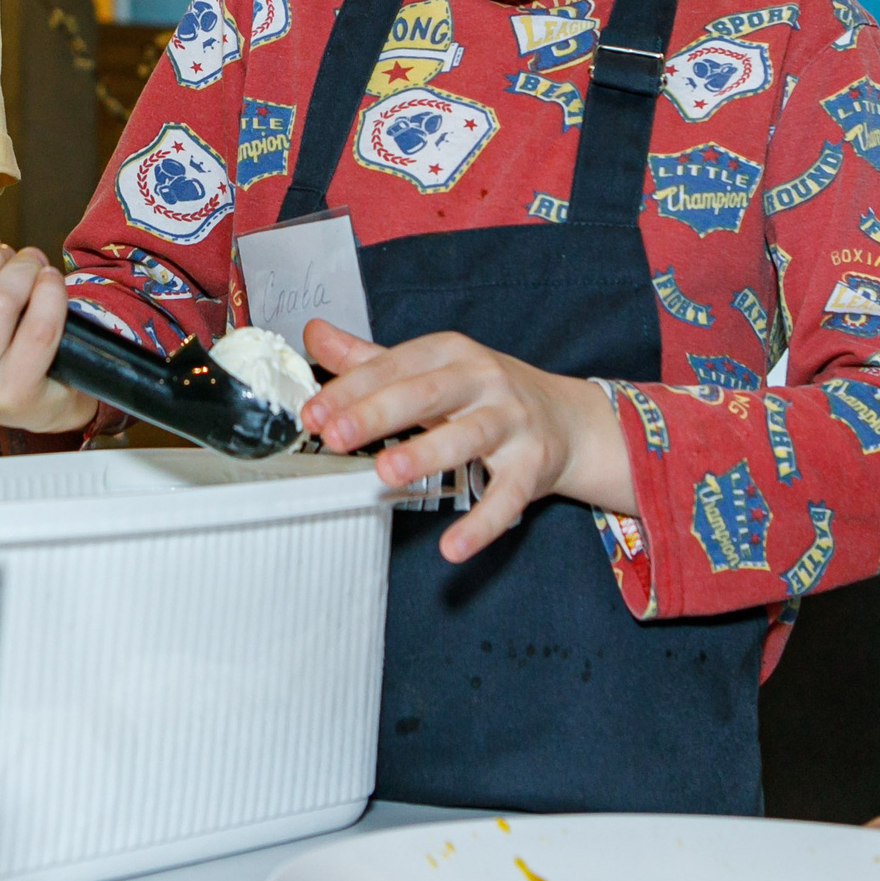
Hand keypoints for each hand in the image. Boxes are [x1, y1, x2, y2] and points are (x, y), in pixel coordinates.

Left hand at [301, 321, 634, 562]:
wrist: (567, 419)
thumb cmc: (483, 393)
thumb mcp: (429, 369)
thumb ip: (369, 359)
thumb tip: (313, 334)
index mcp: (449, 353)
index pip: (393, 366)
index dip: (350, 389)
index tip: (313, 414)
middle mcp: (483, 380)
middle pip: (427, 394)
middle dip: (379, 412)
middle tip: (336, 436)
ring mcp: (512, 422)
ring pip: (469, 436)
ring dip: (427, 453)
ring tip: (385, 473)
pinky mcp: (534, 466)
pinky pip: (507, 497)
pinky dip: (482, 523)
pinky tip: (452, 546)